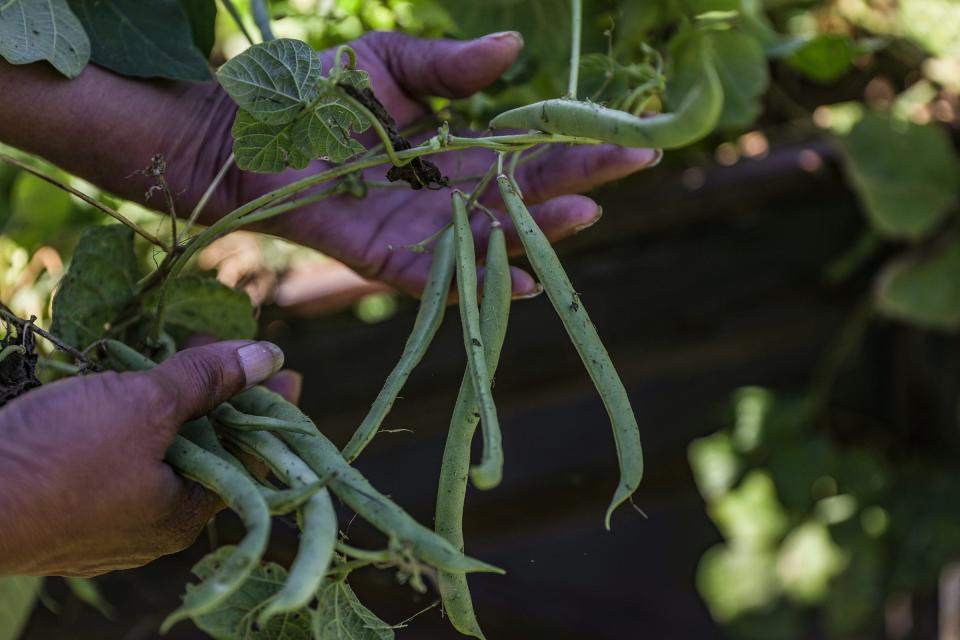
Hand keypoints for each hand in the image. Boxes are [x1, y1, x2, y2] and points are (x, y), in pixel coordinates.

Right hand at [0, 341, 285, 576]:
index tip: (286, 373)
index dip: (268, 410)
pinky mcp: (64, 506)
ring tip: (173, 358)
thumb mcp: (144, 406)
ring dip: (167, 405)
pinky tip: (121, 389)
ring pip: (154, 454)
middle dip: (214, 398)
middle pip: (202, 453)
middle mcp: (149, 527)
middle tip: (218, 351)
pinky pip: (114, 460)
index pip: (249, 456)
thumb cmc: (57, 458)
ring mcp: (103, 521)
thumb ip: (207, 382)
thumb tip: (271, 359)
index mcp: (182, 514)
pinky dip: (127, 422)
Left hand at [161, 32, 659, 296]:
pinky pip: (439, 277)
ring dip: (540, 232)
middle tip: (636, 162)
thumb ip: (450, 67)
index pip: (531, 153)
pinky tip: (524, 276)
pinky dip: (479, 280)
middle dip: (579, 181)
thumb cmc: (316, 95)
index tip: (632, 132)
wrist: (247, 130)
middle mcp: (449, 198)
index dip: (578, 143)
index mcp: (457, 154)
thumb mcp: (394, 66)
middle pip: (525, 196)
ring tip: (587, 211)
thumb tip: (515, 49)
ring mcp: (421, 231)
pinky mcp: (384, 258)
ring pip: (493, 238)